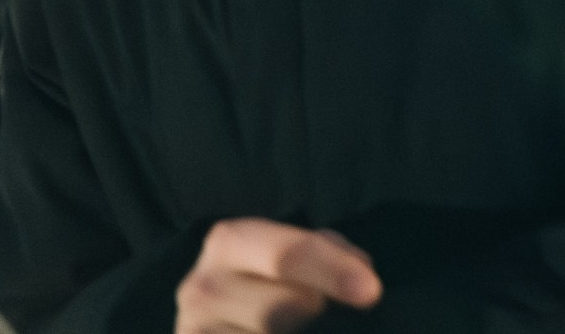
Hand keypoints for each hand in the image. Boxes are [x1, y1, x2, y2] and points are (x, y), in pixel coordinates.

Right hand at [175, 219, 380, 333]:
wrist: (214, 300)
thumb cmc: (267, 273)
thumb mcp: (296, 249)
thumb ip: (331, 253)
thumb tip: (362, 277)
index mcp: (230, 240)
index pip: (289, 255)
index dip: (333, 272)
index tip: (370, 293)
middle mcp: (203, 285)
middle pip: (284, 307)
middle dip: (315, 311)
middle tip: (318, 311)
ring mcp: (194, 328)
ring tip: (297, 327)